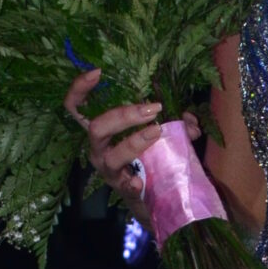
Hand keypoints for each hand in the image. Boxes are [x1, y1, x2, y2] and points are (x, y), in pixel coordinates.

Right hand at [65, 68, 163, 216]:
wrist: (150, 195)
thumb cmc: (149, 155)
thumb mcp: (157, 133)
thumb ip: (174, 122)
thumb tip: (190, 120)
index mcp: (101, 130)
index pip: (77, 107)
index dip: (80, 89)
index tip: (97, 73)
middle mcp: (98, 148)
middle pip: (96, 127)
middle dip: (123, 115)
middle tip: (152, 109)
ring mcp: (108, 170)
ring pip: (112, 155)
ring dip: (134, 141)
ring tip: (156, 131)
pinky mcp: (121, 189)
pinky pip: (124, 186)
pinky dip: (131, 182)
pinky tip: (139, 181)